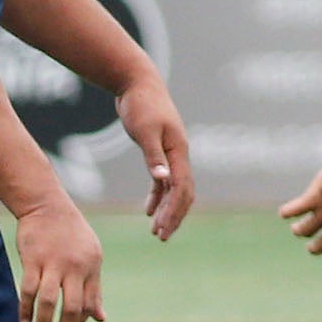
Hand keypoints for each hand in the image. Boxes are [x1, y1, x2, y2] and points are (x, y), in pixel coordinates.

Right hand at [12, 198, 104, 321]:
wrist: (48, 207)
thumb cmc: (71, 234)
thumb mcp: (91, 258)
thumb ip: (94, 288)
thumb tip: (100, 319)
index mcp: (91, 268)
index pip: (88, 304)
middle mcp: (74, 268)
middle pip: (72, 308)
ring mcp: (52, 264)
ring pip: (48, 302)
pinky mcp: (32, 260)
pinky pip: (28, 290)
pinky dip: (25, 308)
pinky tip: (23, 320)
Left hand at [115, 76, 193, 239]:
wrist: (137, 84)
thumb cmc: (141, 105)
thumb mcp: (144, 131)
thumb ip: (153, 157)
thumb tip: (163, 181)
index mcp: (179, 151)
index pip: (182, 188)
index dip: (175, 211)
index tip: (163, 230)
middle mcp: (180, 154)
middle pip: (183, 192)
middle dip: (174, 216)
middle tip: (162, 237)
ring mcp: (171, 153)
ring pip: (175, 189)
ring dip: (167, 209)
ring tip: (157, 231)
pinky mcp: (160, 151)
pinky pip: (164, 180)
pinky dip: (158, 195)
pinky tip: (148, 210)